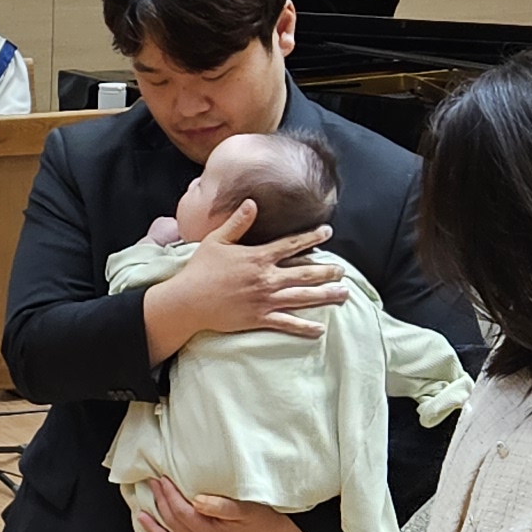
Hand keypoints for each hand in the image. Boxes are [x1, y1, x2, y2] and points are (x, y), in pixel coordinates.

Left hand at [136, 479, 302, 531]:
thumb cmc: (268, 518)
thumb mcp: (247, 508)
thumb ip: (220, 506)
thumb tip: (196, 501)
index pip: (181, 512)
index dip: (169, 495)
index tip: (161, 478)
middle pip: (175, 523)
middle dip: (160, 503)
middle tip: (152, 484)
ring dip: (155, 531)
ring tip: (141, 518)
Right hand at [139, 204, 345, 357]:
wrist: (188, 301)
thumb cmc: (200, 270)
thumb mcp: (216, 240)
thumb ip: (237, 222)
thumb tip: (252, 203)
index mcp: (257, 257)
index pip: (291, 245)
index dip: (311, 237)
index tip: (327, 232)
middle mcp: (266, 278)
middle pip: (305, 273)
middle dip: (327, 271)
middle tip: (342, 271)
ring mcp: (264, 300)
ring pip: (302, 297)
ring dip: (325, 295)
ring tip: (343, 294)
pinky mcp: (259, 318)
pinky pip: (287, 323)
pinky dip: (304, 327)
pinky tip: (320, 328)